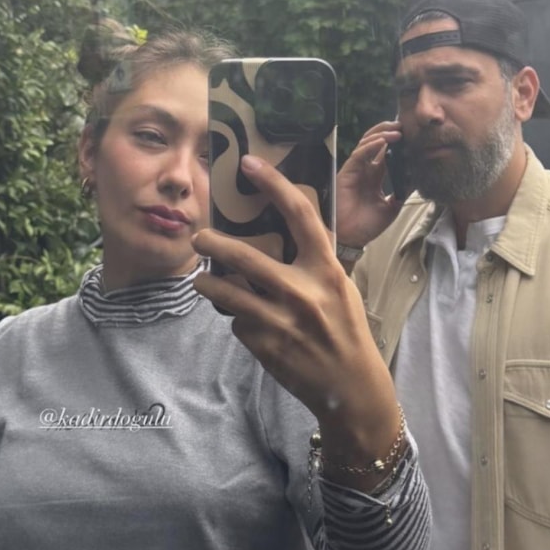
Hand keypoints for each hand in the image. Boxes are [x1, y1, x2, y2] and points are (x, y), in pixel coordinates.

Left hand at [192, 156, 401, 484]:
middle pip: (243, 256)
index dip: (274, 184)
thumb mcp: (339, 288)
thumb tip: (278, 235)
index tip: (250, 163)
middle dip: (212, 243)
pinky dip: (237, 319)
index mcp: (326, 270)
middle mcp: (302, 292)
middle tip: (198, 236)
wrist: (351, 386)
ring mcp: (280, 321)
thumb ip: (312, 263)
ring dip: (207, 284)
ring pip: (226, 293)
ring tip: (201, 280)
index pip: (300, 215)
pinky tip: (246, 322)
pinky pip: (237, 323)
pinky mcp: (264, 346)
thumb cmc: (346, 330)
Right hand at [336, 121, 404, 249]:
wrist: (351, 238)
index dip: (398, 141)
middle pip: (375, 140)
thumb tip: (417, 181)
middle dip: (389, 130)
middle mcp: (365, 169)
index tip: (413, 134)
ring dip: (382, 135)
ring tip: (398, 131)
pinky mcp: (347, 172)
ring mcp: (355, 169)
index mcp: (375, 175)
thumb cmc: (367, 225)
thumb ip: (401, 193)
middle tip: (405, 125)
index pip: (387, 151)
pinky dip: (370, 146)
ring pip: (367, 143)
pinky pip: (359, 154)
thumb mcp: (391, 208)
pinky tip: (382, 142)